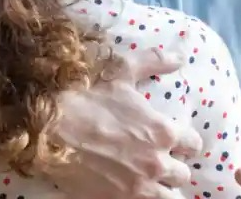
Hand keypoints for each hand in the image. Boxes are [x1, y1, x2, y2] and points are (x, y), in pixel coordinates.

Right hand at [45, 48, 202, 198]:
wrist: (48, 127)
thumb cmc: (86, 96)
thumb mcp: (122, 71)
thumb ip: (155, 61)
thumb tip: (180, 56)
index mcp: (163, 131)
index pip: (193, 144)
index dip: (186, 141)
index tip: (177, 140)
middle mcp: (157, 162)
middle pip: (182, 174)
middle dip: (173, 166)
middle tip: (159, 160)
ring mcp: (139, 186)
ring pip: (169, 196)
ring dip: (163, 188)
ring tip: (149, 180)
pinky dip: (145, 198)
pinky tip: (134, 191)